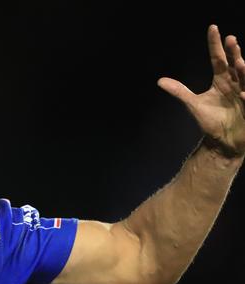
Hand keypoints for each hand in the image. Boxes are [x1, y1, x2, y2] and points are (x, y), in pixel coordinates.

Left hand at [158, 24, 244, 157]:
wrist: (222, 142)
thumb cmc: (211, 122)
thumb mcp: (193, 104)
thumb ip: (180, 91)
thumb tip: (160, 80)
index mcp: (222, 80)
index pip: (218, 59)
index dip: (215, 45)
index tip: (213, 28)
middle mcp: (235, 84)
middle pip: (234, 64)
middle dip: (234, 53)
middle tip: (230, 40)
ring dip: (244, 71)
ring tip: (240, 62)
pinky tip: (244, 93)